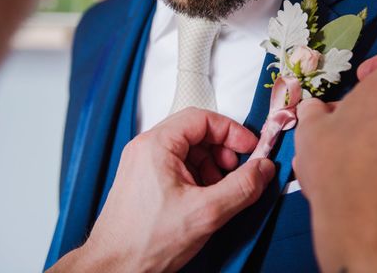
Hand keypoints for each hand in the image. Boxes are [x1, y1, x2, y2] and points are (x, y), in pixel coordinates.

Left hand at [49, 108, 274, 272]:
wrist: (112, 270)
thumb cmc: (145, 241)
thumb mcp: (206, 213)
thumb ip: (241, 187)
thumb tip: (264, 169)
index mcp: (156, 145)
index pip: (202, 118)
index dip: (231, 131)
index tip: (250, 148)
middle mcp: (146, 149)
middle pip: (196, 133)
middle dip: (222, 150)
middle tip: (238, 171)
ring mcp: (143, 164)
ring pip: (188, 151)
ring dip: (212, 165)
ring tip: (221, 191)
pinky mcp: (144, 181)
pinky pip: (178, 166)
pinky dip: (198, 177)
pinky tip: (205, 199)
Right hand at [294, 47, 376, 272]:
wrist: (362, 229)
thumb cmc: (334, 169)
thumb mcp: (309, 130)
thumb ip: (316, 109)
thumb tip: (320, 110)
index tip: (363, 78)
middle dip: (366, 106)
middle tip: (337, 125)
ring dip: (371, 133)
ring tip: (341, 155)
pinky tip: (356, 176)